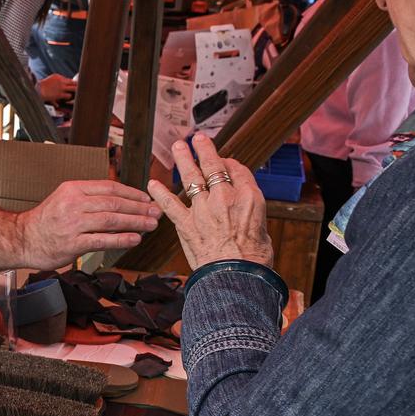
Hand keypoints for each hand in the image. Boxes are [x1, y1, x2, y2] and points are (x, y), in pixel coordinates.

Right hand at [17, 180, 161, 267]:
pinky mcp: (73, 244)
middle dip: (139, 208)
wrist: (22, 239)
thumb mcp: (64, 199)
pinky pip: (103, 240)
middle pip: (114, 203)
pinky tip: (135, 239)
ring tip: (151, 225)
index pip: (109, 187)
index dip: (132, 193)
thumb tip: (120, 201)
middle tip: (156, 212)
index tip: (147, 199)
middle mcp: (73, 204)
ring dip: (135, 222)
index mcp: (73, 189)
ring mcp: (73, 224)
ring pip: (111, 220)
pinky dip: (122, 240)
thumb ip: (89, 198)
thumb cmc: (46, 221)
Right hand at [38, 73, 75, 104]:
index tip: (77, 87)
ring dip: (74, 92)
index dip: (74, 84)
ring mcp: (61, 87)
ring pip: (74, 89)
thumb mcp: (51, 80)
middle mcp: (61, 81)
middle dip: (78, 87)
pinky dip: (69, 98)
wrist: (37, 90)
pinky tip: (67, 99)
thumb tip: (65, 83)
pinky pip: (69, 96)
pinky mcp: (60, 94)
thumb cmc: (43, 86)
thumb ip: (59, 81)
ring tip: (75, 95)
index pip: (70, 80)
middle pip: (75, 83)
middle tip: (80, 90)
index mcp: (59, 77)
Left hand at [146, 133, 273, 269]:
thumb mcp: (262, 229)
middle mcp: (225, 197)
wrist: (236, 276)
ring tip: (178, 147)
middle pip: (213, 166)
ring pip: (191, 178)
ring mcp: (203, 209)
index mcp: (248, 197)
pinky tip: (152, 185)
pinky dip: (160, 194)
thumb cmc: (254, 259)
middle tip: (197, 139)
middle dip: (205, 150)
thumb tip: (245, 214)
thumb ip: (250, 216)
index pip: (237, 170)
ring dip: (183, 160)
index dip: (229, 163)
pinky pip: (170, 204)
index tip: (223, 161)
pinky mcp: (186, 223)